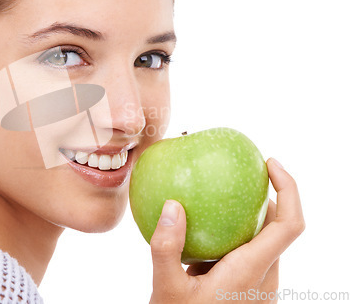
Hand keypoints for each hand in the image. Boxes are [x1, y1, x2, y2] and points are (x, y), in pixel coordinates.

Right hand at [149, 158, 304, 303]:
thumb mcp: (166, 292)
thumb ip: (166, 248)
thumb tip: (172, 205)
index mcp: (251, 271)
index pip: (289, 224)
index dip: (289, 188)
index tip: (269, 163)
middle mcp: (265, 278)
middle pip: (278, 227)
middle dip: (261, 195)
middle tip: (234, 175)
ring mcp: (259, 287)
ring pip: (263, 241)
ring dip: (246, 217)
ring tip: (213, 203)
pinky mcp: (249, 292)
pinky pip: (250, 253)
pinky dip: (234, 236)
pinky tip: (202, 239)